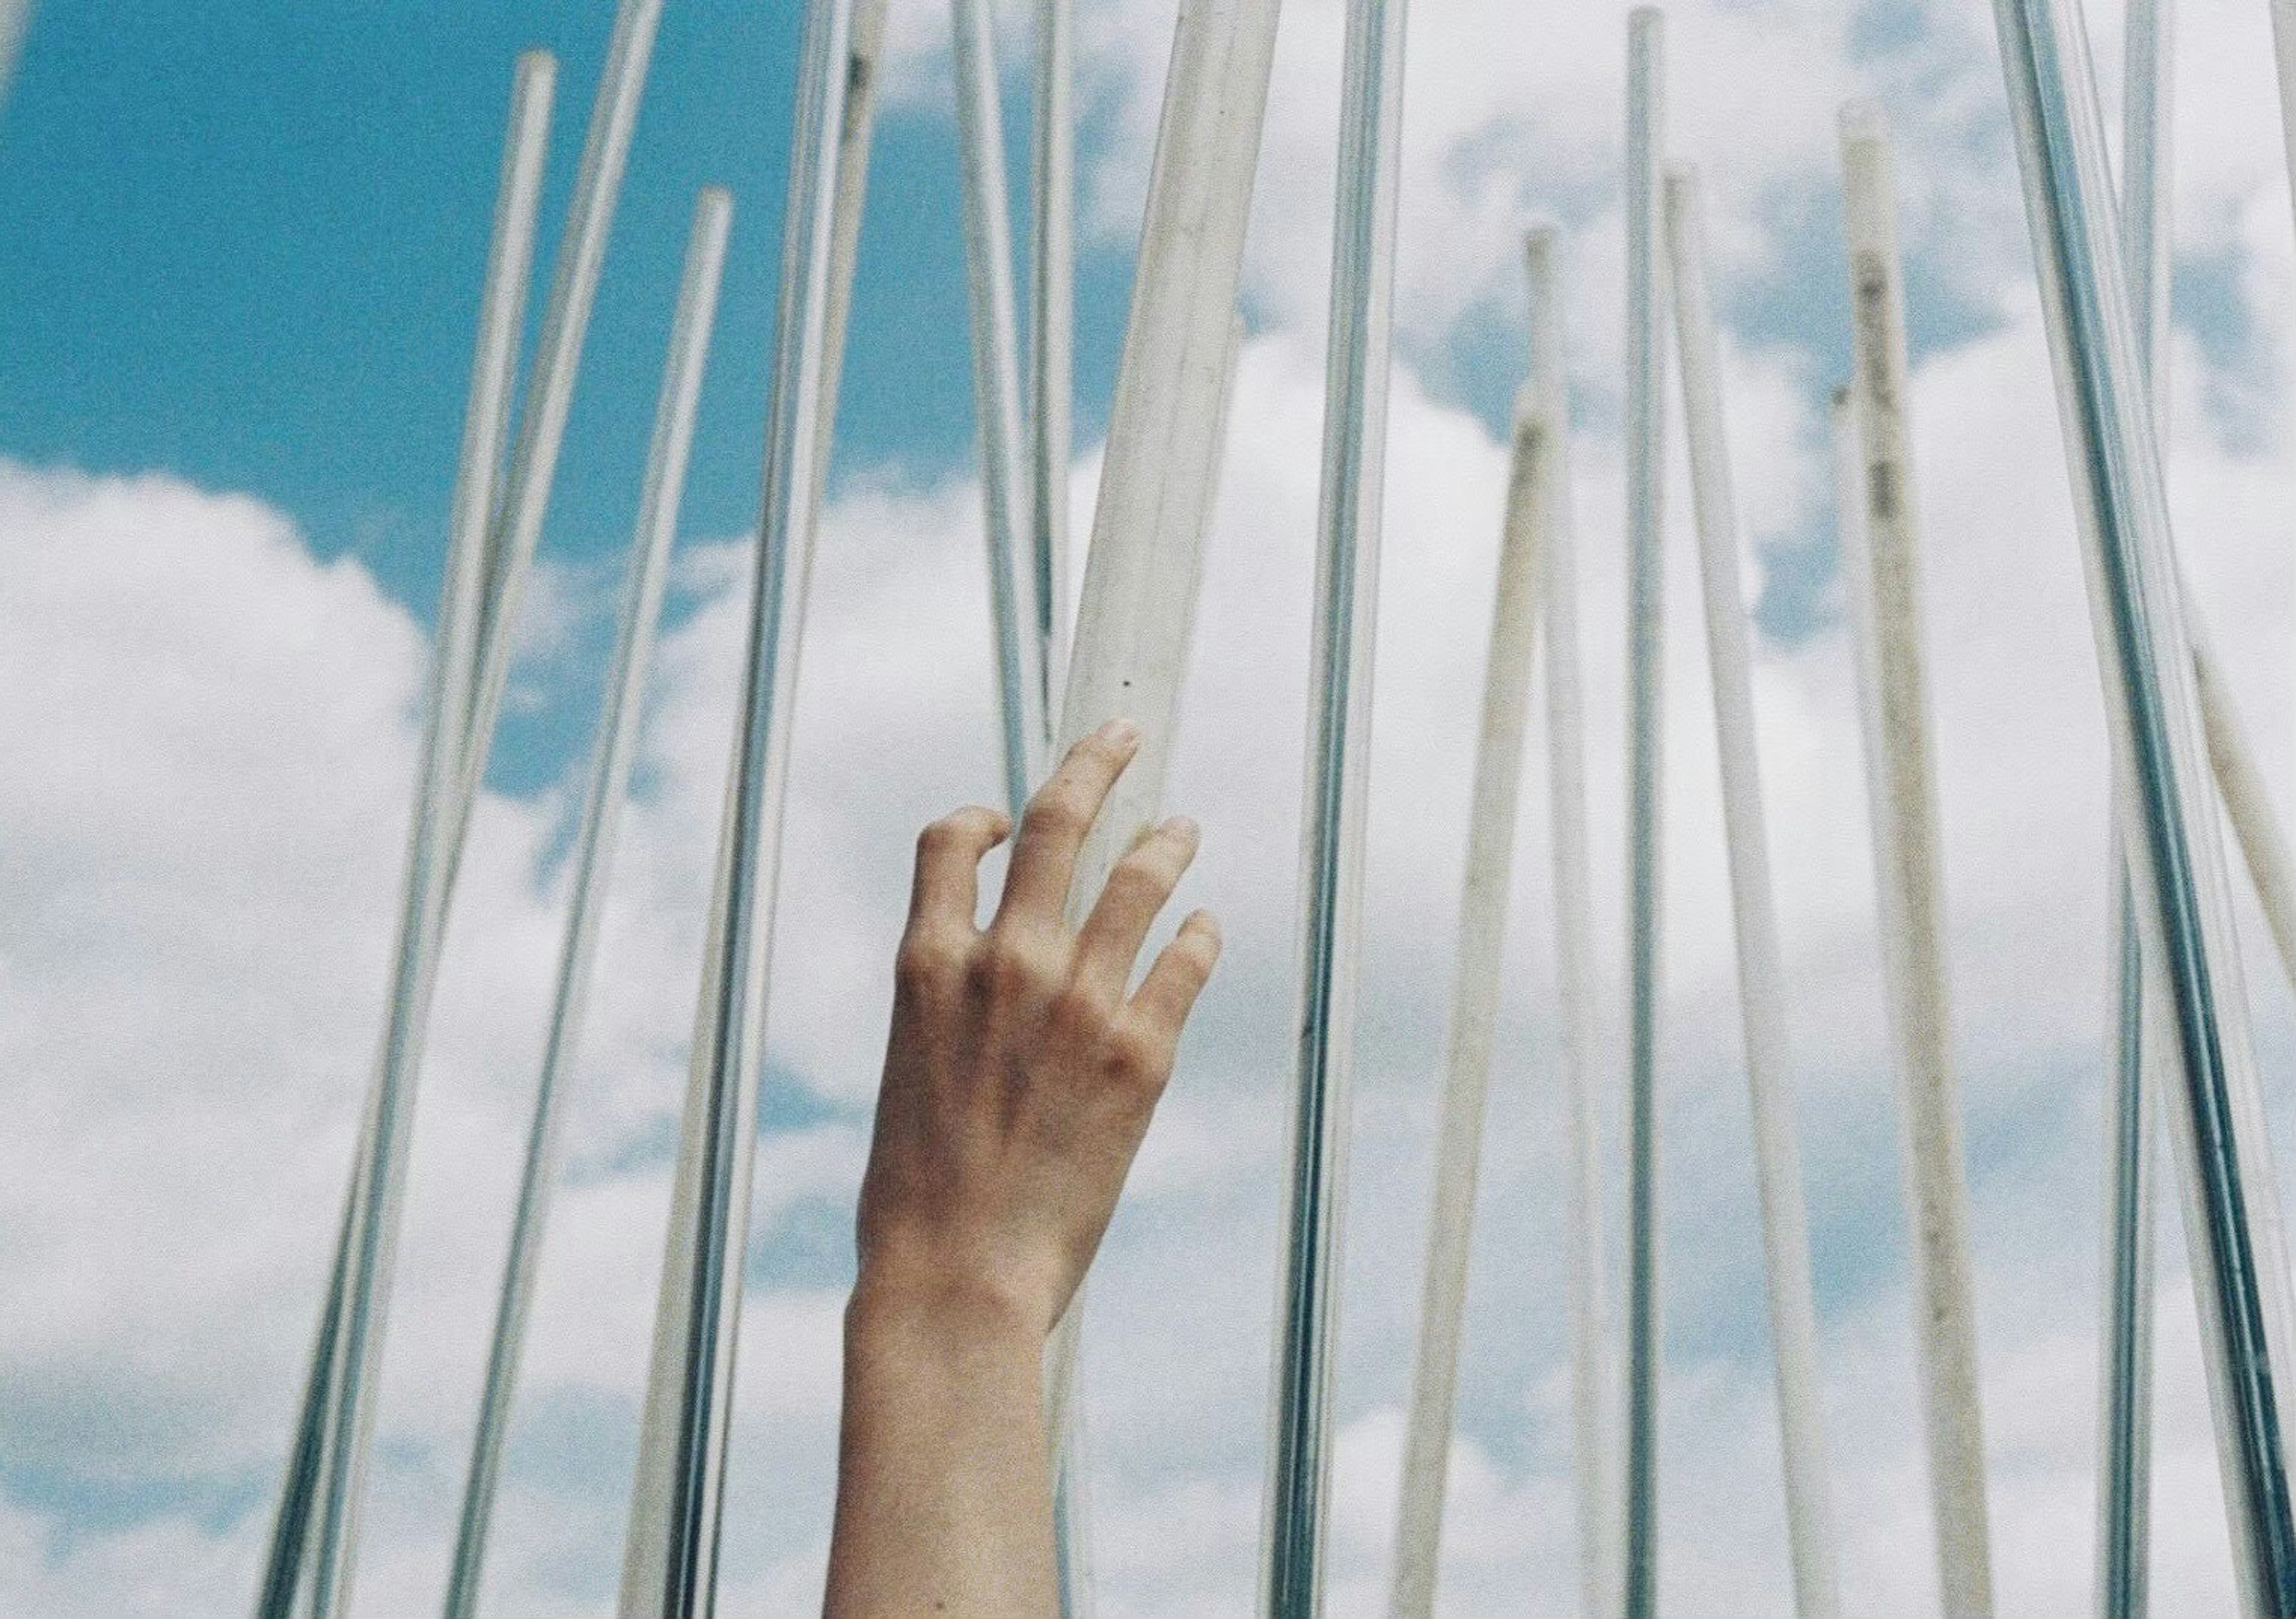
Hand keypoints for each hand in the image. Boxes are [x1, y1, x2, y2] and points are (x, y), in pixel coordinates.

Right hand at [852, 718, 1222, 1341]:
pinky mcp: (1141, 1051)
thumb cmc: (920, 1195)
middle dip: (1096, 763)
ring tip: (1182, 829)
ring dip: (1166, 841)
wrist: (958, 1276)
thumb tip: (991, 976)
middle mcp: (1003, 962)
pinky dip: (1198, 935)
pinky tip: (1204, 930)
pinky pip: (1185, 959)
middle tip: (1124, 735)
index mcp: (926, 966)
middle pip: (1058, 822)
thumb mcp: (908, 1071)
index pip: (952, 841)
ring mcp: (1077, 1001)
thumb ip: (950, 1006)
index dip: (982, 816)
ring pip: (1139, 876)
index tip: (1007, 816)